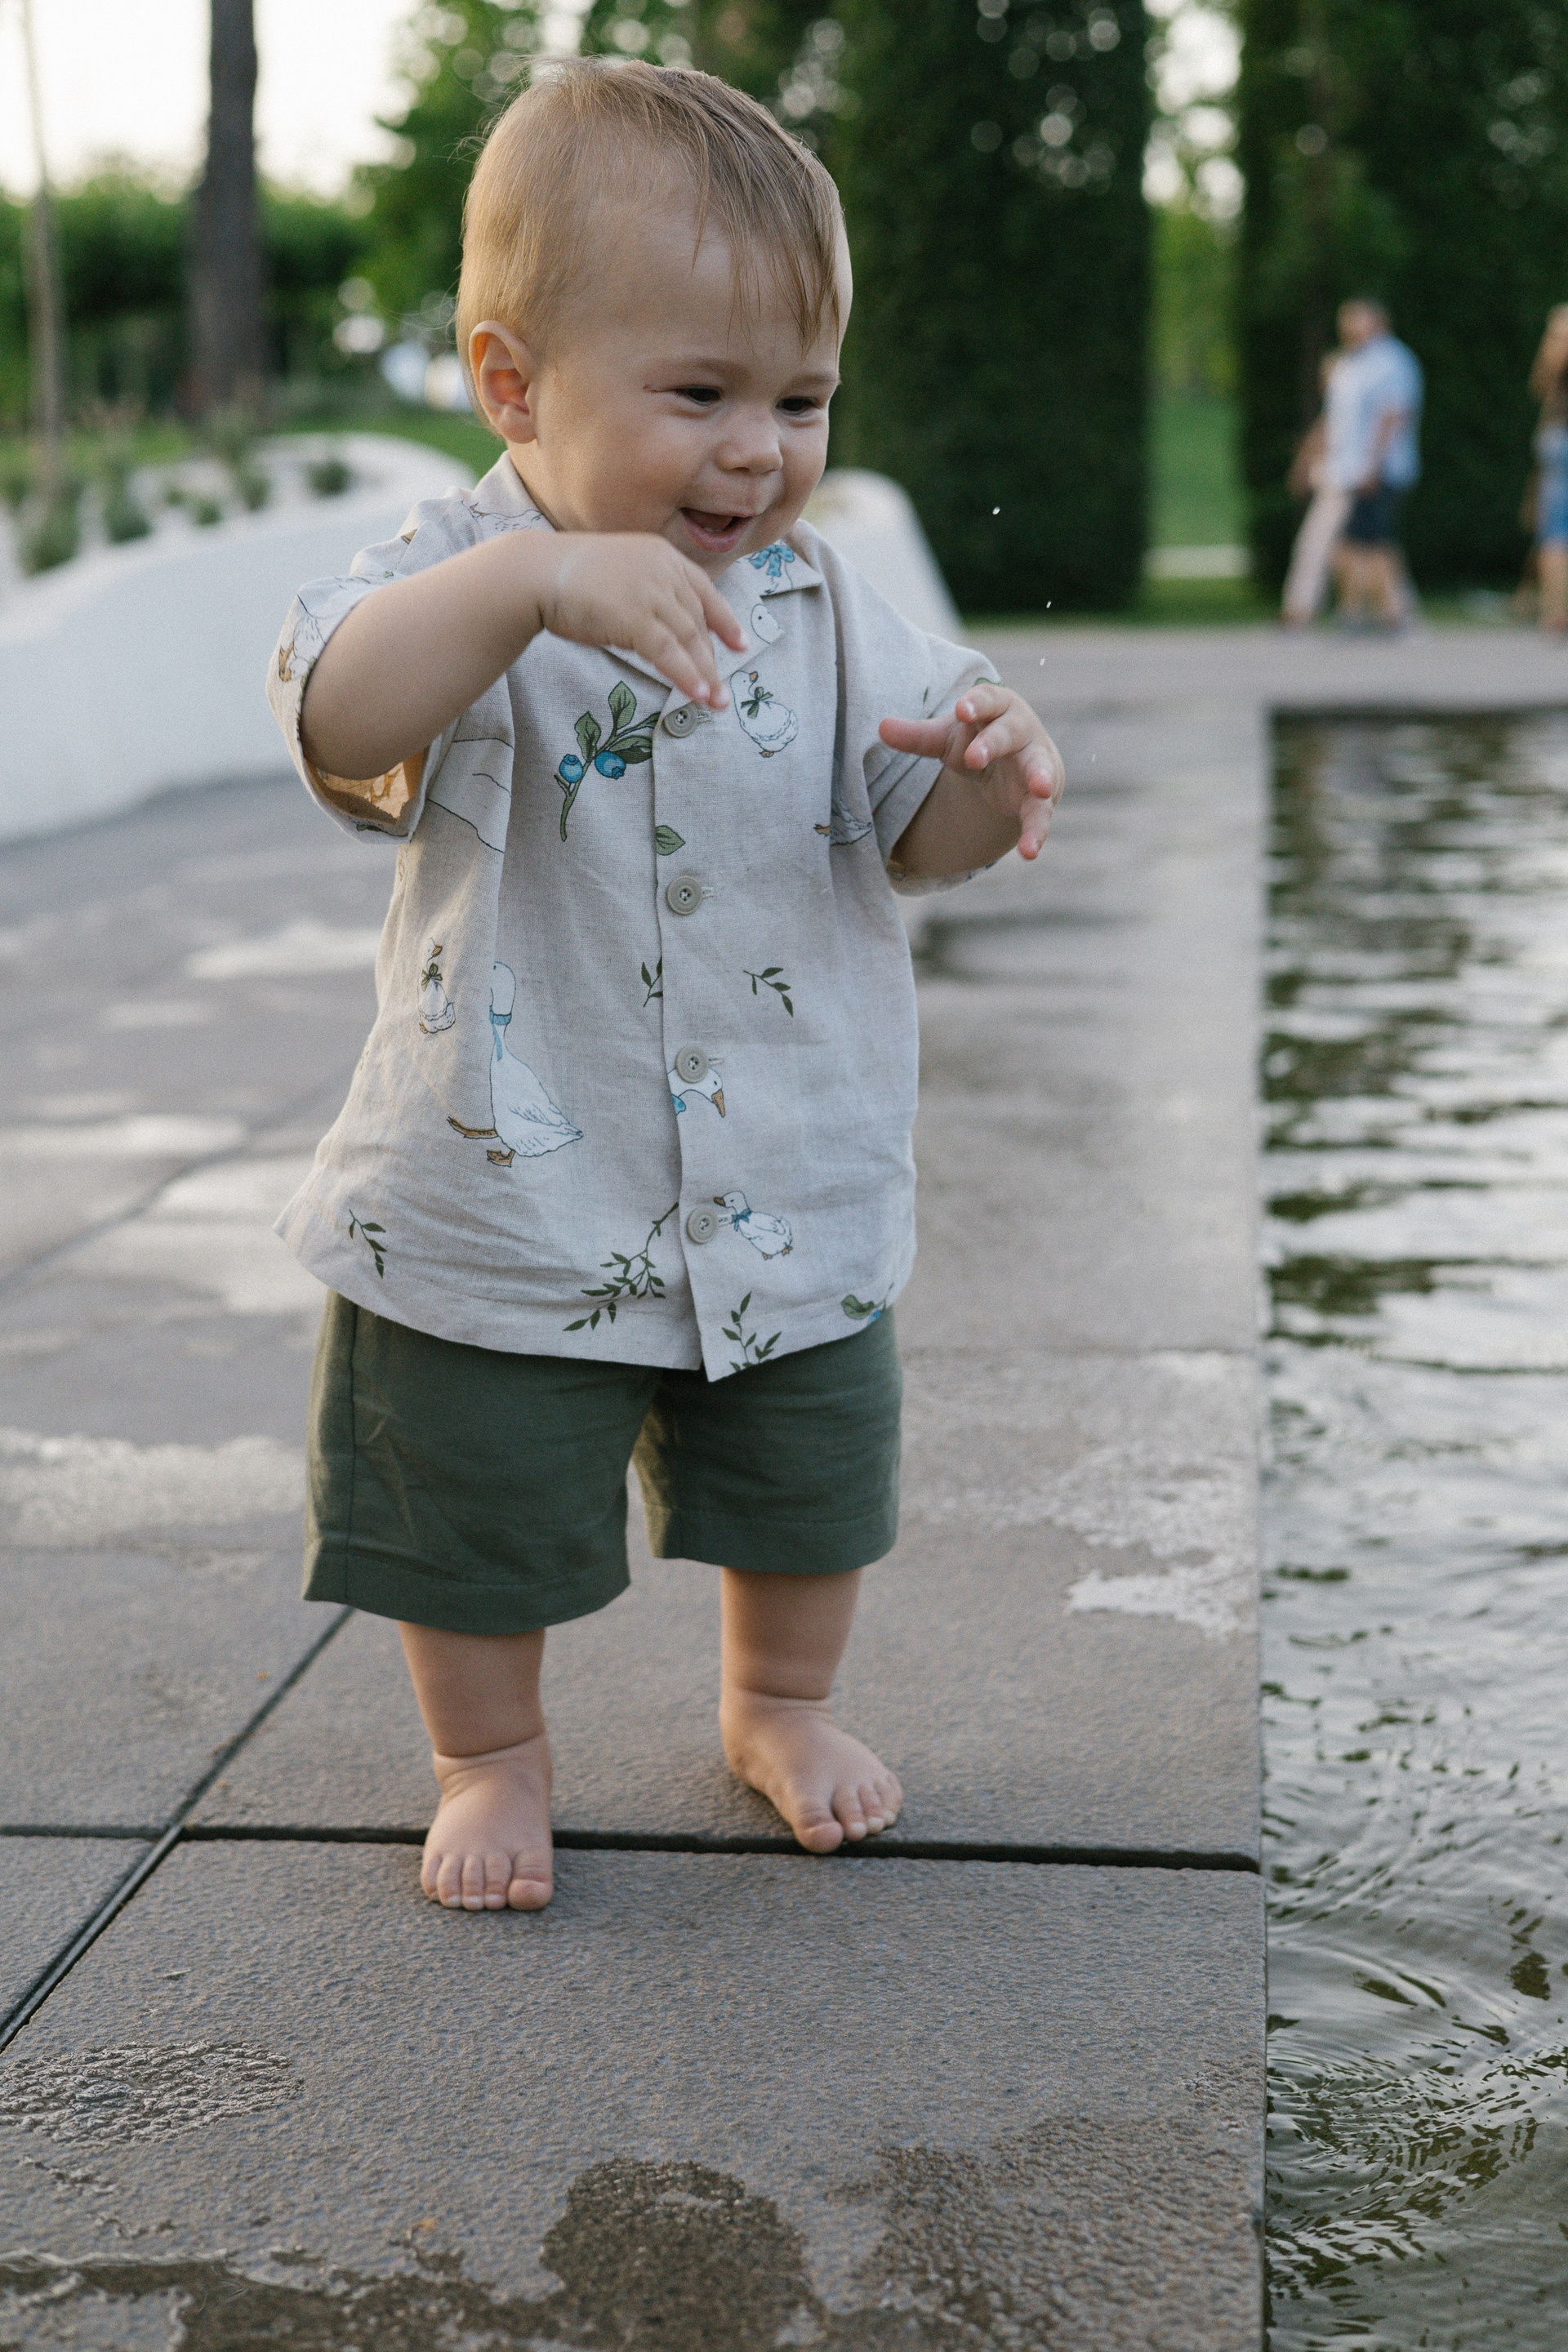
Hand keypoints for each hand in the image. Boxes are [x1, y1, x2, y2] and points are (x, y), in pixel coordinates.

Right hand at [539, 534, 746, 708]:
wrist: (536, 573)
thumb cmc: (569, 577)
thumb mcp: (619, 576)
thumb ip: (646, 598)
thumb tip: (663, 636)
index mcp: (662, 556)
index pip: (704, 590)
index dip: (725, 620)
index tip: (740, 644)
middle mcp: (663, 570)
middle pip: (698, 621)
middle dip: (713, 659)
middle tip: (723, 691)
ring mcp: (651, 592)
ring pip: (689, 640)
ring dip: (706, 675)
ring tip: (716, 703)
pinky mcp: (636, 617)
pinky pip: (669, 652)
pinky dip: (686, 676)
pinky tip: (697, 695)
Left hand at [879, 682, 1064, 860]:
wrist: (1017, 763)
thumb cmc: (978, 738)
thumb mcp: (947, 738)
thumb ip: (917, 736)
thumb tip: (881, 728)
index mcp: (996, 707)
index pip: (988, 699)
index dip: (976, 704)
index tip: (962, 710)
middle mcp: (1020, 730)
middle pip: (1008, 733)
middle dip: (992, 743)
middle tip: (973, 758)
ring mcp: (1034, 762)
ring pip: (1038, 768)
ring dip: (1040, 777)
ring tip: (1041, 788)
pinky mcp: (1039, 796)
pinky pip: (1040, 812)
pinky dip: (1036, 831)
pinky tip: (1029, 852)